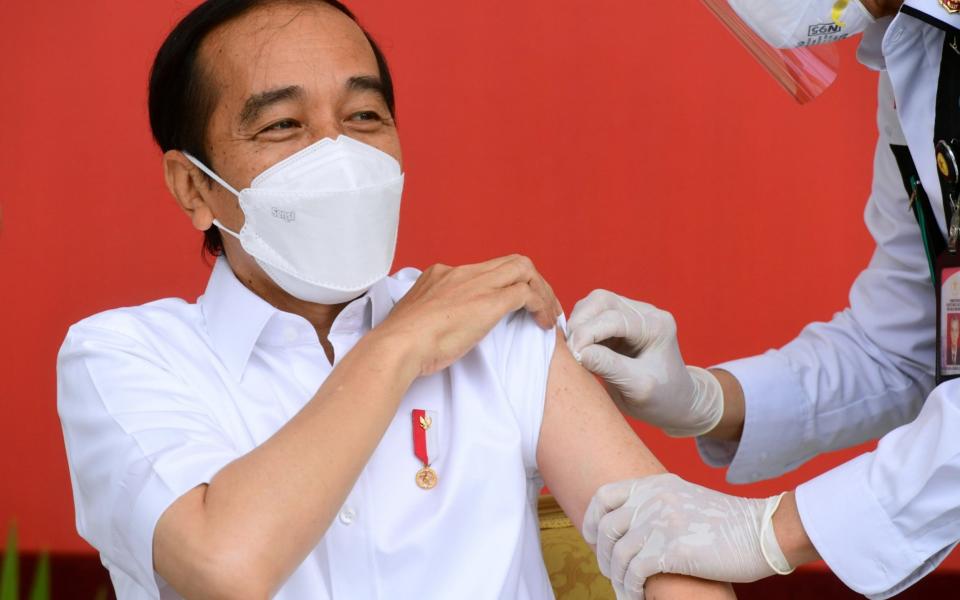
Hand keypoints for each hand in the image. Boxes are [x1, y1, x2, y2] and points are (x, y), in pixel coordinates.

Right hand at [377, 255, 561, 376]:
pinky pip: (528, 294)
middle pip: (511, 262)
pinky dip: (542, 306)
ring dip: (543, 292)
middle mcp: (462, 272)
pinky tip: (542, 324)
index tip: (512, 305)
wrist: (398, 346)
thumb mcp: (417, 318)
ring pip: (525, 270)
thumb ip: (432, 313)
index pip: (486, 269)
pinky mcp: (490, 301)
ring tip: (548, 315)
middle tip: (542, 307)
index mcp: (442, 274)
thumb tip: (437, 324)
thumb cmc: (402, 342)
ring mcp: (477, 284)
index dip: (505, 285)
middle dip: (533, 282)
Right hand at [566, 290, 722, 436]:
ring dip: (577, 324)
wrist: (676, 402)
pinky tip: (578, 348)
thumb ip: (608, 367)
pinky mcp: (620, 321)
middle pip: (601, 301)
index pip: (614, 318)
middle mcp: (646, 313)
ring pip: (593, 304)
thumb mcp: (637, 387)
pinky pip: (592, 315)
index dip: (588, 333)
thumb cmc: (662, 398)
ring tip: (573, 350)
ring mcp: (633, 313)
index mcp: (656, 326)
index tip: (572, 355)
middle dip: (579, 323)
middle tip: (569, 350)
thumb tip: (576, 352)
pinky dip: (580, 328)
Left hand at [583, 474, 787, 597]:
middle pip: (605, 529)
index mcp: (654, 484)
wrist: (763, 531)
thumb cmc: (729, 522)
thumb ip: (658, 503)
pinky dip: (629, 589)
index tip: (592, 537)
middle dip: (602, 555)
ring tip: (625, 589)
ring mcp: (658, 522)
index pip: (604, 495)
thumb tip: (632, 527)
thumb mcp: (685, 498)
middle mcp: (651, 499)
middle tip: (611, 572)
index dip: (591, 518)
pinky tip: (635, 597)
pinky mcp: (669, 549)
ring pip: (617, 555)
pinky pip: (633, 573)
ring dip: (617, 577)